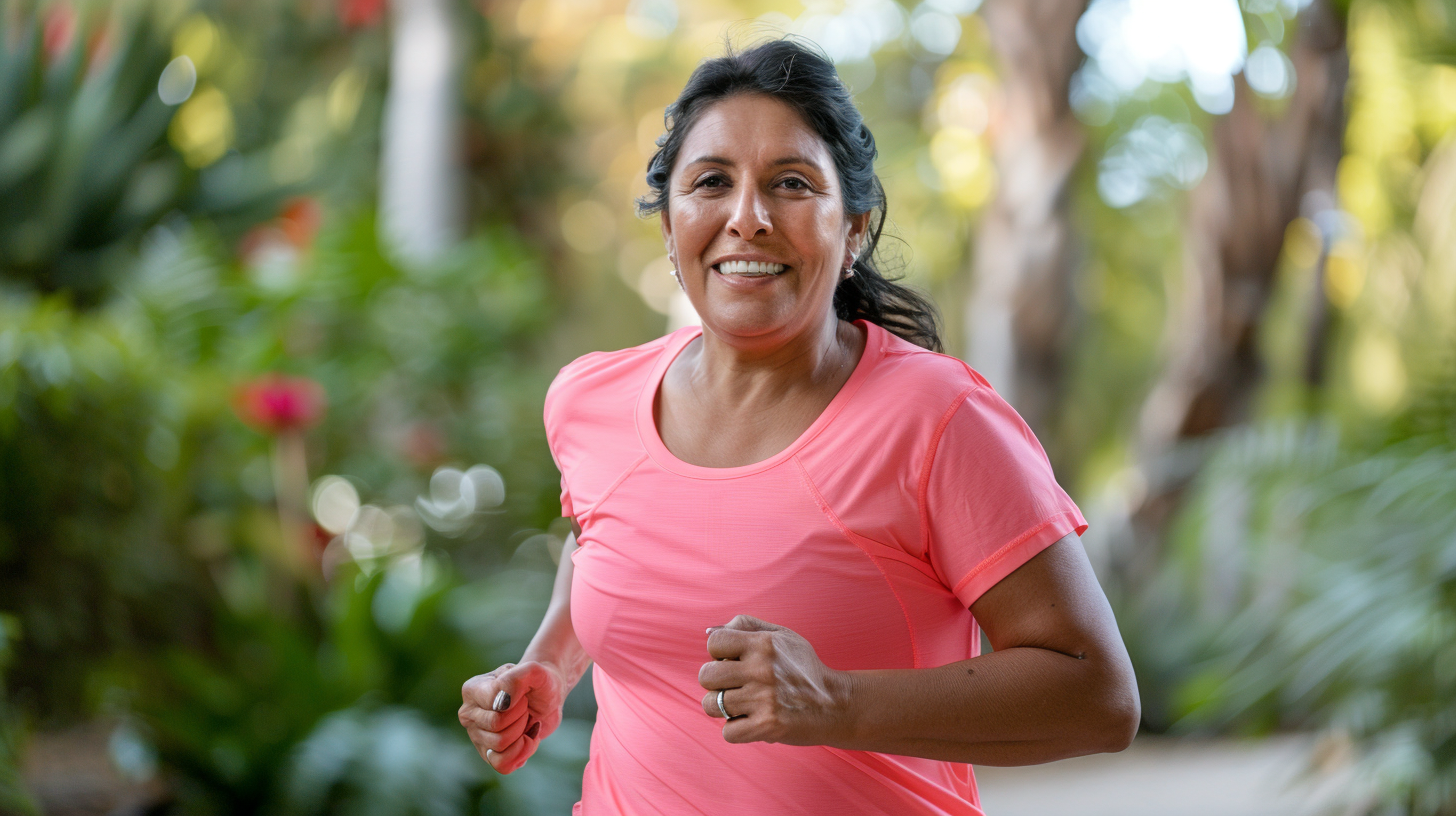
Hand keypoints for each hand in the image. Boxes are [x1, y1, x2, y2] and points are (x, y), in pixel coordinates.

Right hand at [459, 661, 567, 773]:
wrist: (547, 697)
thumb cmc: (538, 682)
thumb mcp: (534, 672)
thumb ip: (516, 679)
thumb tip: (500, 704)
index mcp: (473, 690)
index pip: (495, 707)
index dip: (518, 705)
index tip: (524, 696)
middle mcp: (468, 714)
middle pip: (496, 727)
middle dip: (521, 719)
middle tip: (525, 709)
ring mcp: (476, 736)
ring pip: (500, 746)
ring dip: (522, 735)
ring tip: (524, 722)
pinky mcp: (487, 754)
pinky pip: (502, 765)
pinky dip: (521, 753)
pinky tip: (525, 739)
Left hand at [698, 615, 850, 745]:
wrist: (836, 704)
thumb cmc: (804, 668)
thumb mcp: (783, 636)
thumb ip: (746, 626)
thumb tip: (708, 631)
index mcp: (764, 643)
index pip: (713, 642)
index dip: (719, 653)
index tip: (734, 661)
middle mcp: (762, 669)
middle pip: (706, 676)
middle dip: (716, 682)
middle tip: (736, 686)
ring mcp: (764, 699)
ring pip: (711, 705)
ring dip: (722, 708)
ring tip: (742, 705)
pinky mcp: (767, 726)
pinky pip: (727, 732)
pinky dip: (736, 730)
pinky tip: (752, 721)